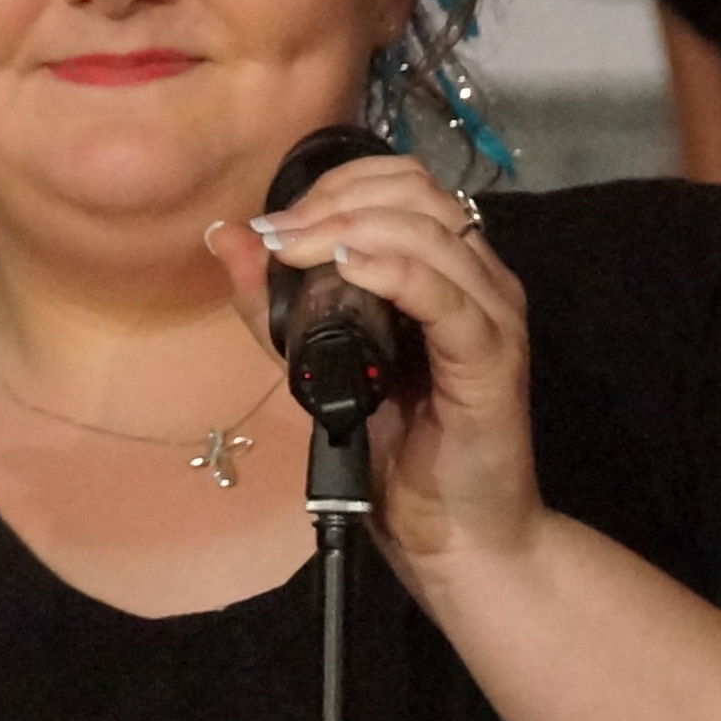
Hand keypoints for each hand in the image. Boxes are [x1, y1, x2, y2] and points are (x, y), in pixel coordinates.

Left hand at [215, 158, 539, 583]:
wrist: (455, 535)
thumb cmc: (394, 451)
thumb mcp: (318, 367)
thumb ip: (276, 307)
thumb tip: (228, 235)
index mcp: (447, 271)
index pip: (401, 186)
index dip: (336, 187)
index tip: (274, 224)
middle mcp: (479, 280)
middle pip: (415, 194)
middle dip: (336, 201)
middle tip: (279, 237)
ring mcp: (492, 315)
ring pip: (430, 233)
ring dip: (352, 227)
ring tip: (296, 250)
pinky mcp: (492, 358)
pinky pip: (447, 296)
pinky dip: (394, 271)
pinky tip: (349, 268)